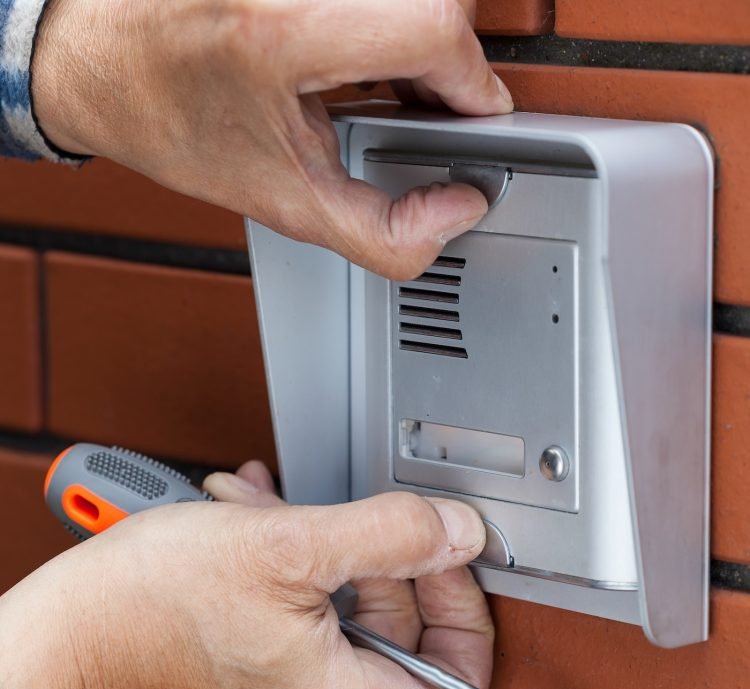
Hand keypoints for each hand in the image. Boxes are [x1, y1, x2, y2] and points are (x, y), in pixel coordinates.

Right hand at [0, 461, 491, 688]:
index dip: (461, 603)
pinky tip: (258, 519)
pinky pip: (304, 616)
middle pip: (405, 635)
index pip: (462, 673)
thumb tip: (460, 531)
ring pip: (348, 614)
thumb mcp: (291, 546)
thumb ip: (393, 535)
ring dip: (327, 548)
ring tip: (281, 509)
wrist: (63, 635)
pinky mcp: (260, 676)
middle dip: (381, 559)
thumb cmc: (154, 607)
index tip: (439, 551)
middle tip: (352, 520)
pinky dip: (293, 565)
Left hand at [31, 0, 512, 278]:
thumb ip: (381, 230)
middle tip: (428, 117)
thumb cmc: (170, 121)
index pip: (433, 27)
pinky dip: (390, 21)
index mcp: (284, 27)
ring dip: (422, 41)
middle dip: (449, 67)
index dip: (473, 84)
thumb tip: (455, 210)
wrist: (103, 60)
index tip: (474, 124)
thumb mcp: (283, 202)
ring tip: (394, 93)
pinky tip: (367, 63)